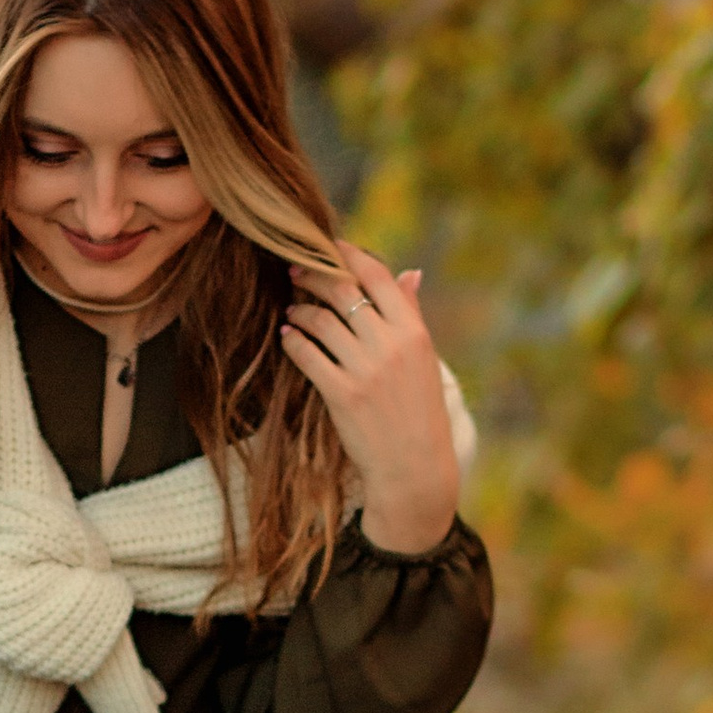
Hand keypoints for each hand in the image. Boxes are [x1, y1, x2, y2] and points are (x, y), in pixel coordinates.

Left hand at [281, 245, 460, 553]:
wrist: (413, 466)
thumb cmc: (418, 410)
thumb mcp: (425, 359)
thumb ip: (411, 314)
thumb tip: (411, 273)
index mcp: (414, 331)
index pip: (377, 276)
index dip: (348, 254)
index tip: (328, 246)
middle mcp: (391, 345)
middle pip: (343, 291)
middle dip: (314, 274)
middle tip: (295, 270)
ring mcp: (365, 370)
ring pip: (321, 321)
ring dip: (300, 309)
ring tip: (292, 308)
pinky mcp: (341, 394)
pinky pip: (307, 355)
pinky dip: (293, 340)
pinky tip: (288, 335)